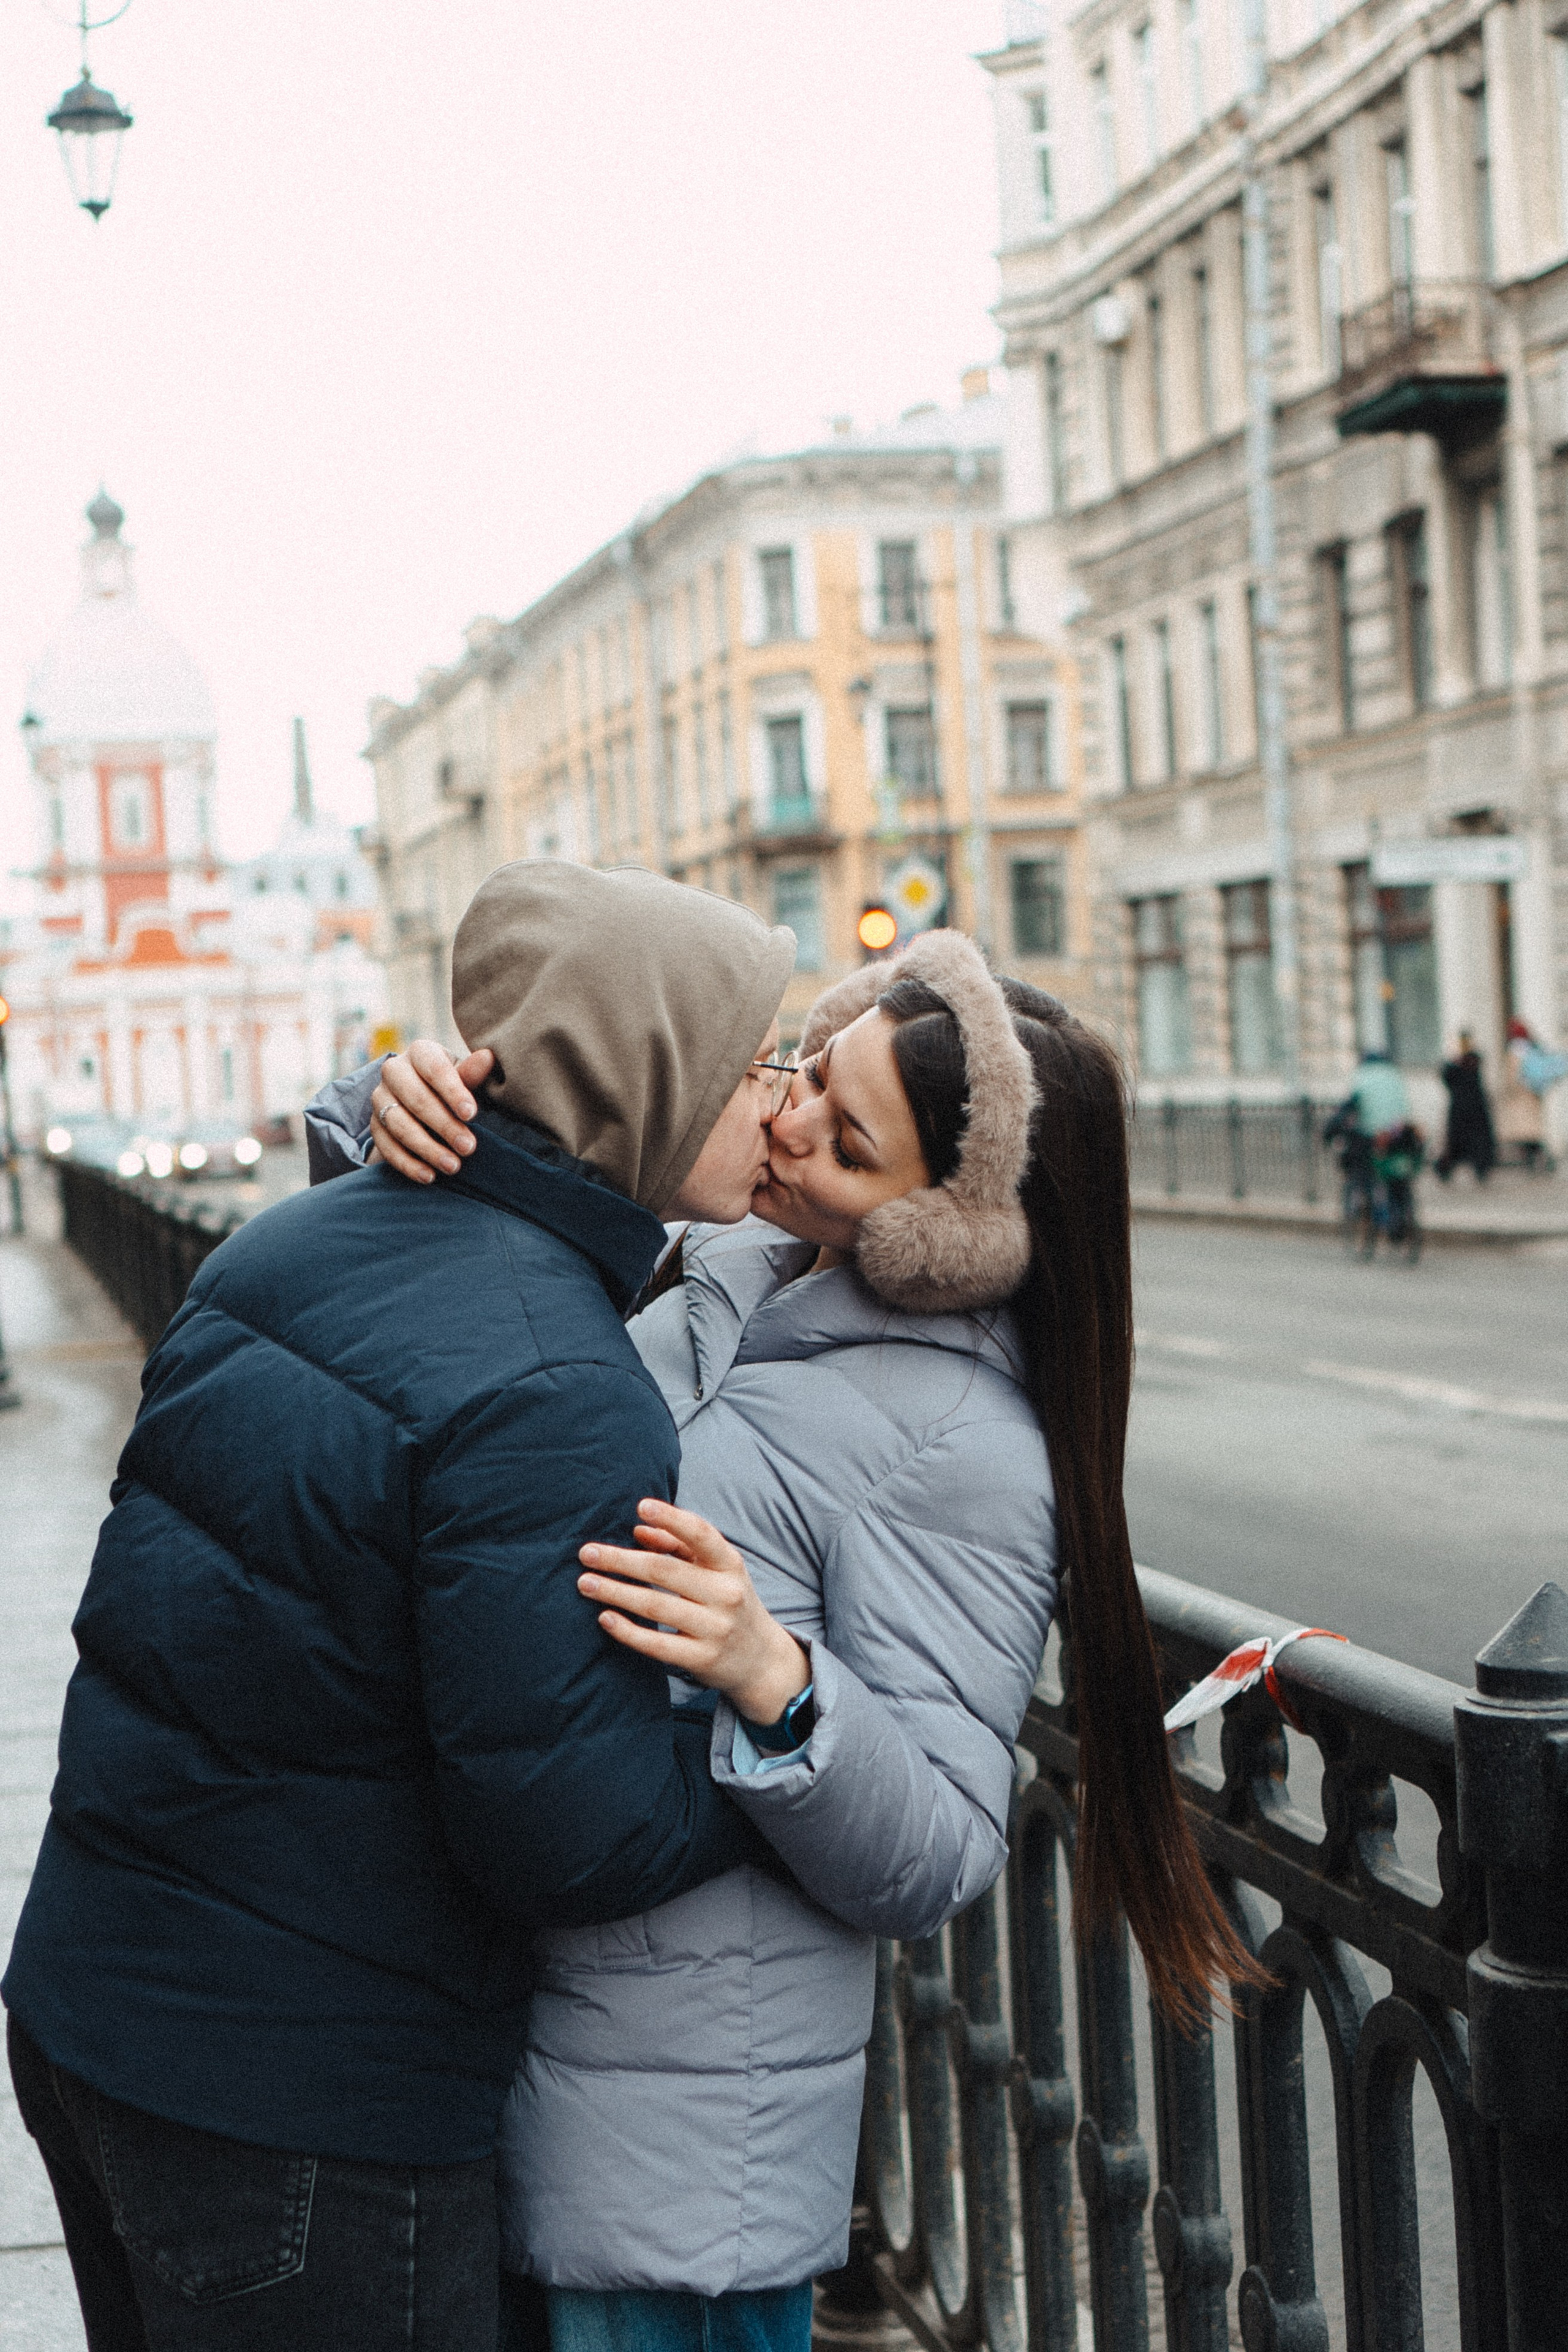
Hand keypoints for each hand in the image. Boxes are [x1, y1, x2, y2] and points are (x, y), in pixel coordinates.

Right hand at [369, 1041, 494, 1182]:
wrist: (428, 1099)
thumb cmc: (454, 1086)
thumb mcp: (465, 1078)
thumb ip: (472, 1073)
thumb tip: (487, 1057)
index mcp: (420, 1052)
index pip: (434, 1068)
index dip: (452, 1091)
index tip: (471, 1114)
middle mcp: (394, 1070)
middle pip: (416, 1098)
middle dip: (444, 1125)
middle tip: (469, 1148)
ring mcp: (380, 1097)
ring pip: (399, 1124)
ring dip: (427, 1148)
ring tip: (453, 1166)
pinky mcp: (374, 1124)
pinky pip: (386, 1146)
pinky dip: (407, 1163)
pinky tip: (429, 1176)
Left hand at [578, 1499, 810, 1727]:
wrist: (761, 1660)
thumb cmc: (729, 1603)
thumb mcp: (717, 1571)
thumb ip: (680, 1546)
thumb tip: (638, 1529)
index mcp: (730, 1565)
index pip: (702, 1535)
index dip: (672, 1518)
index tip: (640, 1505)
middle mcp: (726, 1594)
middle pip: (664, 1570)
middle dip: (620, 1560)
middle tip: (586, 1554)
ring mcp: (715, 1629)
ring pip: (655, 1605)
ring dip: (615, 1592)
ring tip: (585, 1583)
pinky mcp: (702, 1659)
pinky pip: (657, 1644)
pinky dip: (627, 1631)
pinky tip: (605, 1617)